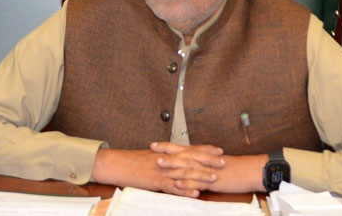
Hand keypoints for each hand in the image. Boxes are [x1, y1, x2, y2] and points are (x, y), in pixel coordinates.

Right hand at [91, 147, 220, 197]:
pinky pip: (173, 187)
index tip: (219, 150)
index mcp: (167, 152)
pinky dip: (185, 191)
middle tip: (223, 163)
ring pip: (185, 172)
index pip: (190, 148)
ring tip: (214, 178)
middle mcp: (167, 159)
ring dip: (201, 175)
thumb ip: (166, 159)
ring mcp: (163, 170)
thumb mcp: (152, 157)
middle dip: (209, 161)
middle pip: (192, 158)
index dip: (206, 149)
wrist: (118, 164)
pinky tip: (195, 193)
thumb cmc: (133, 161)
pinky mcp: (156, 181)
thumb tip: (177, 161)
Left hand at [151, 143, 266, 193]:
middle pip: (182, 154)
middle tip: (152, 149)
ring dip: (173, 165)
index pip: (182, 148)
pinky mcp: (213, 181)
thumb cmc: (235, 169)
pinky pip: (198, 182)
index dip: (168, 146)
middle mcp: (204, 160)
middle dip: (166, 151)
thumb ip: (202, 165)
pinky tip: (177, 183)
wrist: (251, 171)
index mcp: (204, 156)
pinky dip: (186, 183)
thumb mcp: (216, 165)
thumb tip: (191, 166)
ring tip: (159, 164)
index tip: (155, 144)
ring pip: (187, 166)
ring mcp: (208, 170)